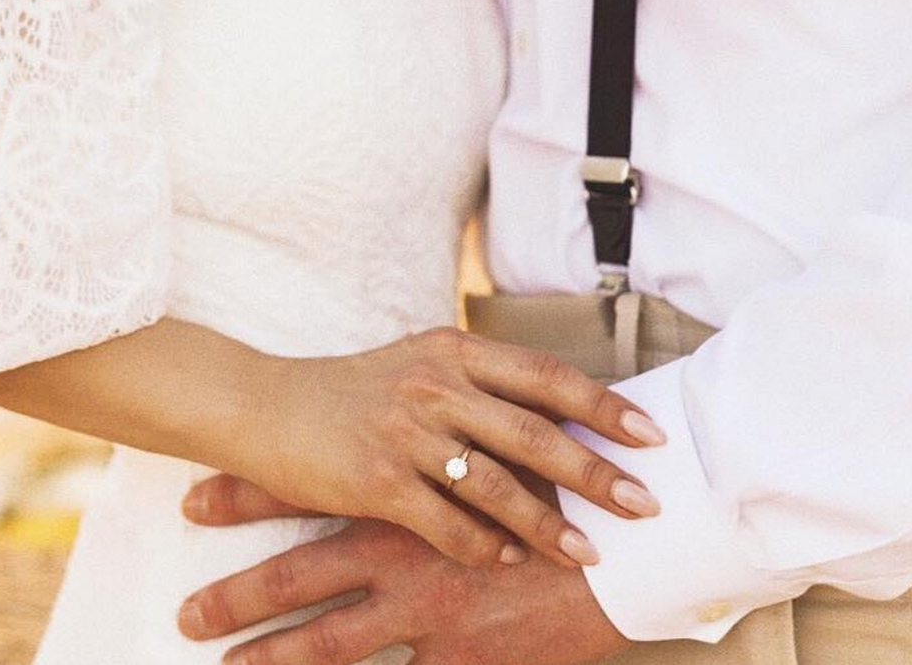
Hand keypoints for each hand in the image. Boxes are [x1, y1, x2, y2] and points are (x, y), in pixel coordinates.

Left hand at [178, 479, 632, 664]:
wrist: (637, 545)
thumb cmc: (567, 488)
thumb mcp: (502, 445)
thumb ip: (451, 437)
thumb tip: (413, 425)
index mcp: (408, 492)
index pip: (312, 491)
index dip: (249, 496)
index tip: (191, 500)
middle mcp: (407, 553)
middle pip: (305, 577)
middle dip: (239, 596)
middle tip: (185, 615)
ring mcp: (431, 614)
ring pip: (336, 645)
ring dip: (276, 658)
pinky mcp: (463, 661)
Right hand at [222, 328, 664, 568]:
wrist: (261, 406)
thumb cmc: (347, 389)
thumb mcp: (416, 362)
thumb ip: (476, 378)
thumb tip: (552, 408)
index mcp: (452, 350)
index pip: (546, 376)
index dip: (603, 407)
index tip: (650, 435)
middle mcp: (435, 386)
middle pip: (537, 433)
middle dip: (598, 474)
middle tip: (645, 505)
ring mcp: (406, 434)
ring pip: (499, 486)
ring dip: (550, 525)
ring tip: (590, 554)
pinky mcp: (376, 481)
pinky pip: (448, 524)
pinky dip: (486, 546)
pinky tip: (511, 561)